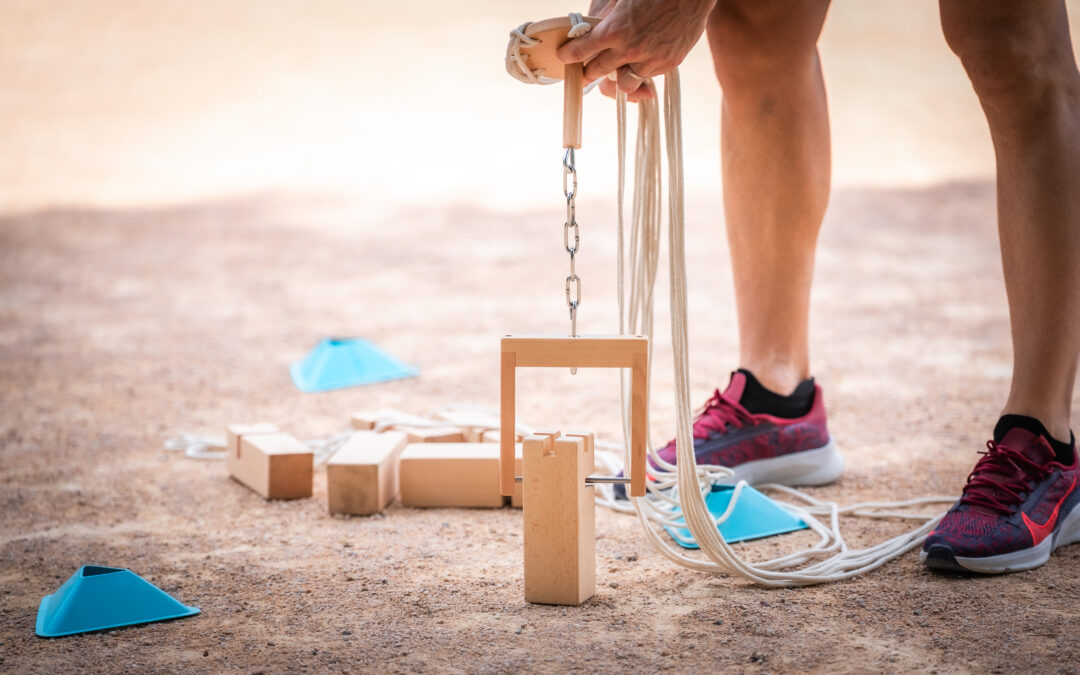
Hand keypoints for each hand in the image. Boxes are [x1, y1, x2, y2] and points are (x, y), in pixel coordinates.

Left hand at [558, 0, 715, 101]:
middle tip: (585, 73)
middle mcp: (630, 50)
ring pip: (624, 85)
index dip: (570, 55)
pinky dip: (642, 72)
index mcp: (614, 30)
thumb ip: (604, 16)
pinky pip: (648, 78)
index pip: (582, 51)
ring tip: (618, 69)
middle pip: (599, 72)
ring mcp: (651, 60)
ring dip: (618, 78)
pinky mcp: (669, 64)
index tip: (564, 57)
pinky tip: (642, 61)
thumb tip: (588, 28)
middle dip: (589, 73)